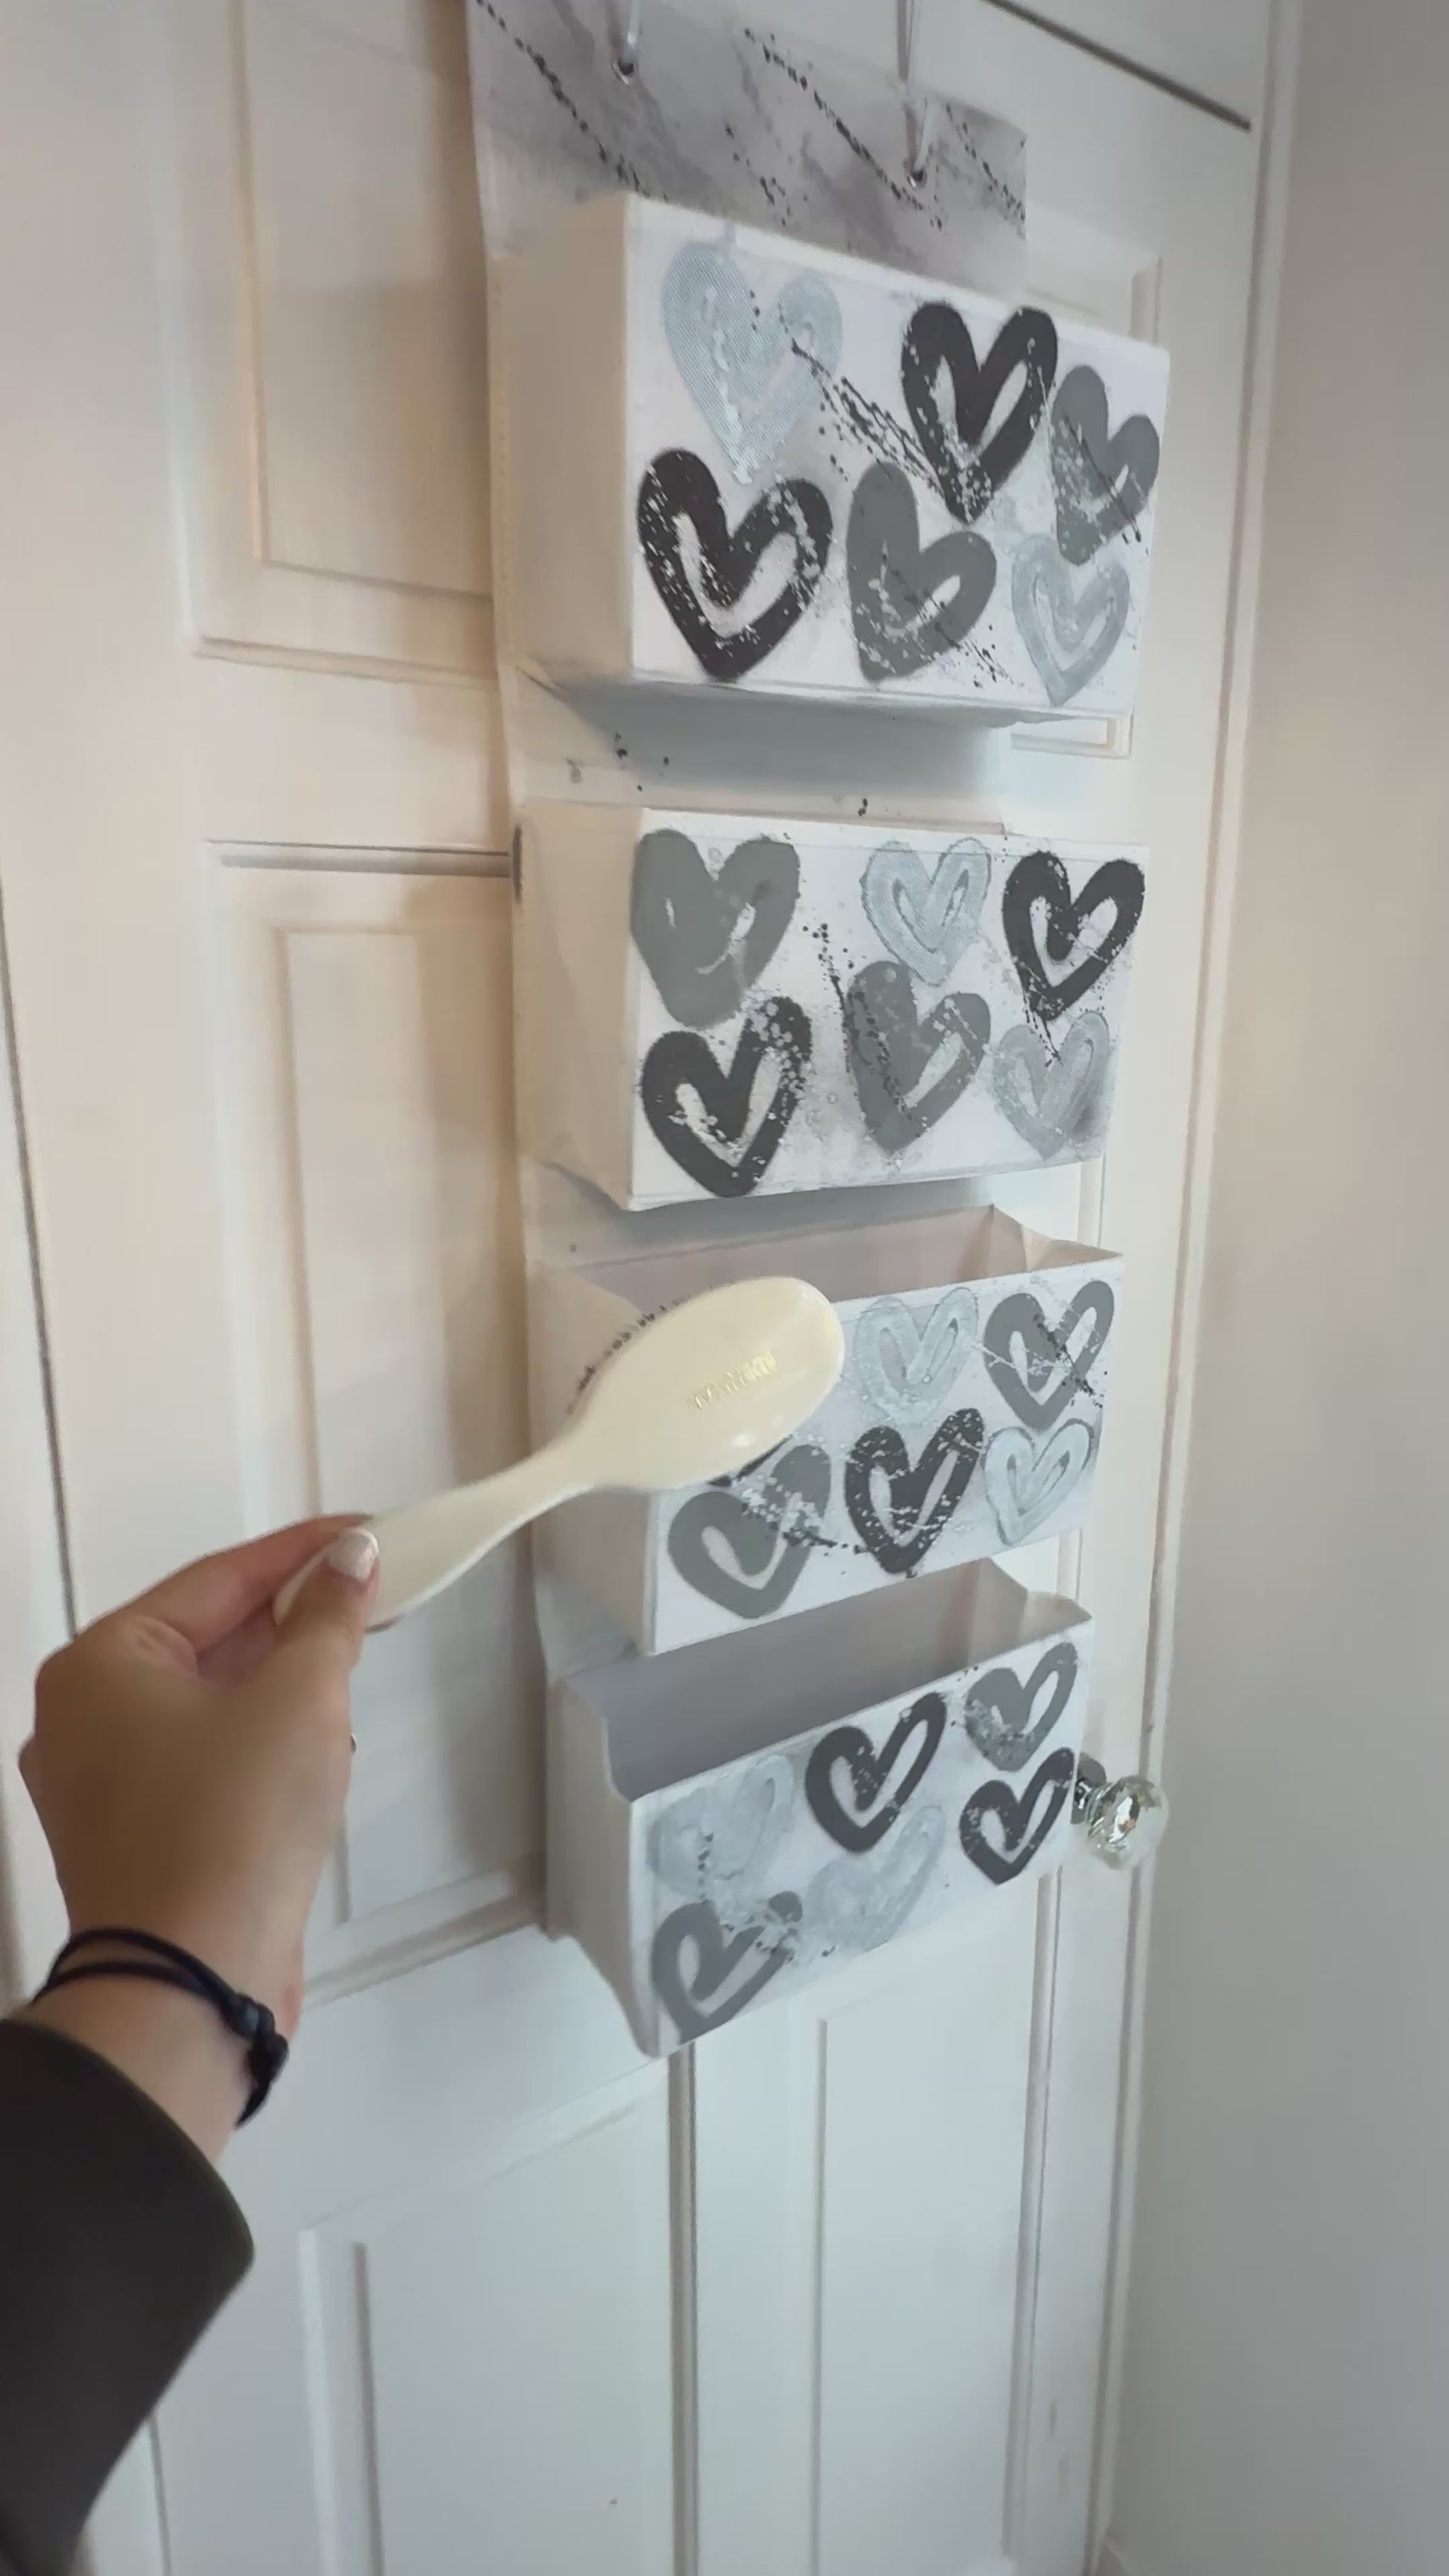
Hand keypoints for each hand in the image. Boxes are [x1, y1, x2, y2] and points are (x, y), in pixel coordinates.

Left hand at [16, 1520, 377, 2154]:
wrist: (189, 1986)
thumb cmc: (229, 1830)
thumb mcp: (300, 1700)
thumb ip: (329, 1617)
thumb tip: (349, 1560)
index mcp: (99, 1666)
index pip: (218, 1579)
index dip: (303, 1551)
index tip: (369, 1534)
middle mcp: (82, 1719)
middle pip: (206, 1639)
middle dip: (293, 1624)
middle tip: (372, 1599)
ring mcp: (103, 1786)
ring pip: (208, 1705)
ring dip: (281, 1689)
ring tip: (347, 1680)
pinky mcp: (136, 1840)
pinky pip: (203, 1764)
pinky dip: (259, 1747)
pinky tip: (315, 1754)